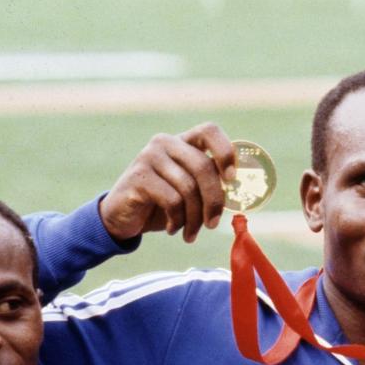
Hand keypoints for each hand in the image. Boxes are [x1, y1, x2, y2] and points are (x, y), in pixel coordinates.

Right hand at [99, 123, 238, 243]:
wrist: (122, 217)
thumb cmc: (162, 204)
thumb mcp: (190, 192)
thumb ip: (211, 184)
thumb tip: (243, 190)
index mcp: (183, 141)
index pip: (210, 131)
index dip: (225, 152)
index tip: (232, 179)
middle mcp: (166, 143)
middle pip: (204, 167)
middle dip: (214, 200)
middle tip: (213, 225)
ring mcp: (150, 157)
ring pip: (188, 188)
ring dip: (195, 218)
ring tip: (190, 233)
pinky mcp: (139, 176)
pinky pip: (172, 200)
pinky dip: (178, 220)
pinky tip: (173, 228)